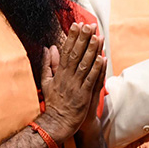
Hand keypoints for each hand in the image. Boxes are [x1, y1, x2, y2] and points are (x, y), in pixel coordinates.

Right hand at [40, 21, 105, 143]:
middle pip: (76, 54)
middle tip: (89, 25)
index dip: (72, 37)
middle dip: (83, 38)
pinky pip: (91, 79)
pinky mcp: (84, 95)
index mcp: (59, 73)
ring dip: (92, 50)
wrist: (57, 122)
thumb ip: (47, 64)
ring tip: (97, 36)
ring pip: (85, 64)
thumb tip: (48, 48)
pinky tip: (102, 58)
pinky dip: (97, 68)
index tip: (76, 24)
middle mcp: (67, 76)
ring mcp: (76, 85)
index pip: (66, 51)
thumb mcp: (46, 81)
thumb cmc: (53, 103)